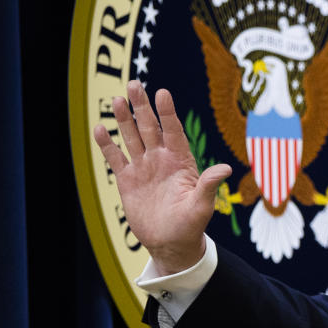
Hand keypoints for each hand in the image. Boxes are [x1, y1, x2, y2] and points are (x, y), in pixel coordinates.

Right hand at [93, 80, 230, 275]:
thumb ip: (209, 185)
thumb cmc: (191, 224)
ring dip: (124, 119)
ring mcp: (143, 168)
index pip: (173, 131)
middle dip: (142, 107)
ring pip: (132, 137)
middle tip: (134, 84)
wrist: (171, 243)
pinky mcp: (127, 180)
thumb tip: (226, 169)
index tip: (163, 93)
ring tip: (117, 99)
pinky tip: (100, 128)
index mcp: (180, 161)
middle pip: (150, 127)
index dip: (168, 113)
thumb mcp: (202, 205)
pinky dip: (107, 144)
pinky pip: (116, 158)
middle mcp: (161, 159)